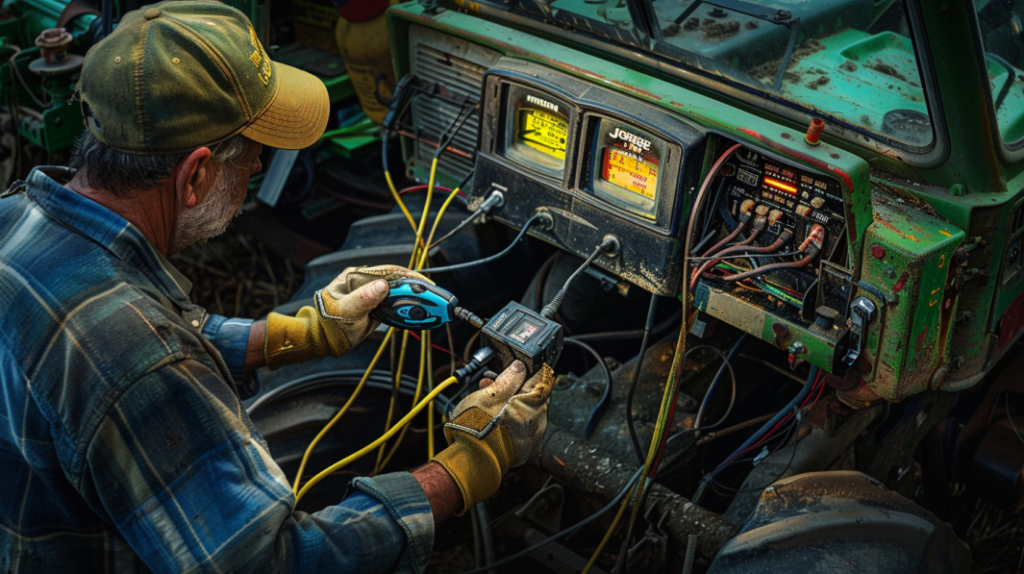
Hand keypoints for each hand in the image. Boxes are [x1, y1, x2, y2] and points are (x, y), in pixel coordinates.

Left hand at [264, 265, 428, 368]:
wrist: (322, 340)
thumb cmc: (327, 324)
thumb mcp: (345, 311)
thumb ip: (363, 299)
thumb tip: (382, 285)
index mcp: (357, 277)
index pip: (388, 271)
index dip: (408, 275)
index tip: (424, 282)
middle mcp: (366, 283)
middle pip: (397, 282)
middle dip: (416, 288)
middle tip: (434, 297)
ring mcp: (372, 296)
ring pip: (398, 294)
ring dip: (413, 300)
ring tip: (431, 307)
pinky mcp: (376, 308)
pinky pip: (395, 306)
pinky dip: (406, 310)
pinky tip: (417, 314)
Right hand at [433, 360, 553, 513]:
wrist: (470, 463)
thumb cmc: (476, 429)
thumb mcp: (488, 395)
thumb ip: (507, 379)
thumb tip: (519, 367)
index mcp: (531, 403)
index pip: (542, 378)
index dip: (532, 369)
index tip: (524, 365)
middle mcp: (538, 420)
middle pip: (533, 395)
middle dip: (516, 387)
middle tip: (495, 382)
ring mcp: (534, 436)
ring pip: (527, 411)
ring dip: (513, 403)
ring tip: (489, 400)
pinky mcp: (526, 448)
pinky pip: (524, 427)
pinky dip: (513, 420)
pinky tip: (496, 418)